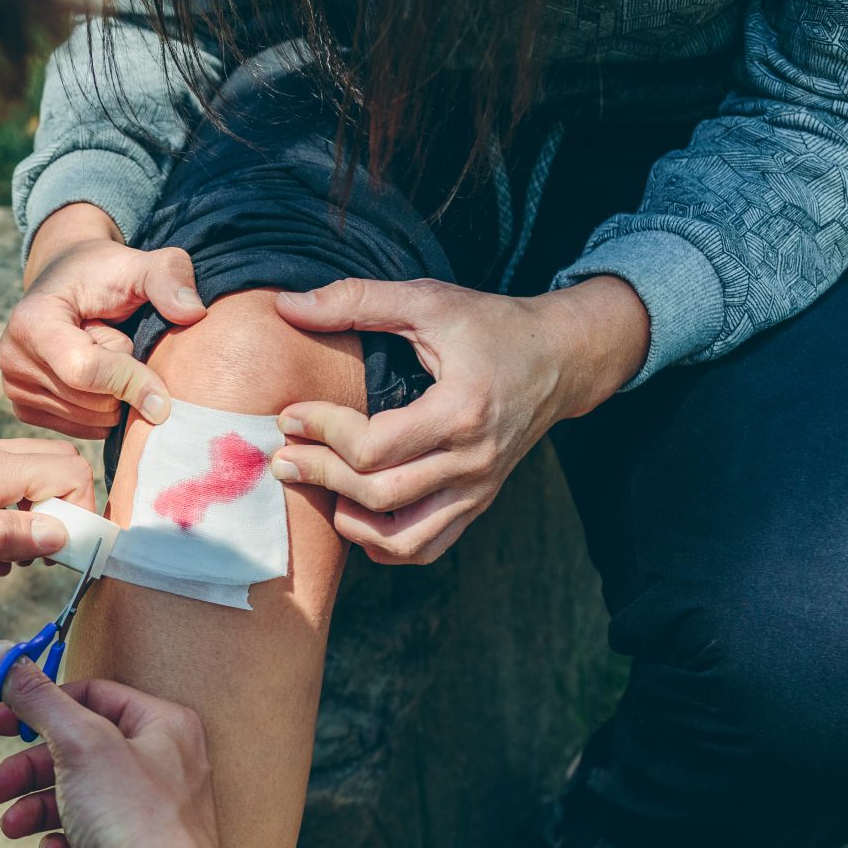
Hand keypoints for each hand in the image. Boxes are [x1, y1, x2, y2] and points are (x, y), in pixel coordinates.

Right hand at [0, 204, 206, 439]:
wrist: (67, 283)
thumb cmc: (104, 274)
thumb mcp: (139, 265)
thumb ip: (168, 277)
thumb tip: (193, 312)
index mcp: (31, 321)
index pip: (85, 370)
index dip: (131, 381)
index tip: (165, 393)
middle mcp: (12, 359)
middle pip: (91, 401)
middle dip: (123, 380)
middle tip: (116, 341)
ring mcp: (13, 388)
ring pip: (90, 419)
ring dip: (114, 395)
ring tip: (103, 356)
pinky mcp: (23, 409)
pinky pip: (81, 429)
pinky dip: (102, 409)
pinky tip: (96, 378)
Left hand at [0, 436, 97, 601]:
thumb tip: (60, 532)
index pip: (67, 470)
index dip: (83, 514)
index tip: (72, 561)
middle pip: (55, 465)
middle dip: (67, 513)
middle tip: (47, 564)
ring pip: (28, 474)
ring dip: (37, 517)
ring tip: (14, 566)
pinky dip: (10, 514)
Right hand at [0, 645, 228, 847]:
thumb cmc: (134, 816)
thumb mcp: (78, 741)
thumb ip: (37, 696)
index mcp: (164, 726)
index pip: (92, 697)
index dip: (41, 706)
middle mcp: (166, 765)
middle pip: (80, 751)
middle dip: (29, 771)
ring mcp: (156, 814)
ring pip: (81, 798)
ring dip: (37, 810)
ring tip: (11, 827)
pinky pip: (93, 839)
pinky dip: (65, 844)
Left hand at [270, 275, 649, 563]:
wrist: (563, 358)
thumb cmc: (493, 326)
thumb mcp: (430, 301)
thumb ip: (357, 300)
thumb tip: (285, 306)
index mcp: (461, 410)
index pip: (375, 446)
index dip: (323, 433)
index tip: (291, 415)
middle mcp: (473, 460)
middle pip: (378, 494)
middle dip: (321, 476)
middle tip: (285, 458)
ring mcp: (477, 489)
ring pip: (401, 537)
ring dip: (349, 522)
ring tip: (319, 489)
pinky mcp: (476, 503)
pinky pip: (425, 547)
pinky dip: (384, 545)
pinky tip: (356, 516)